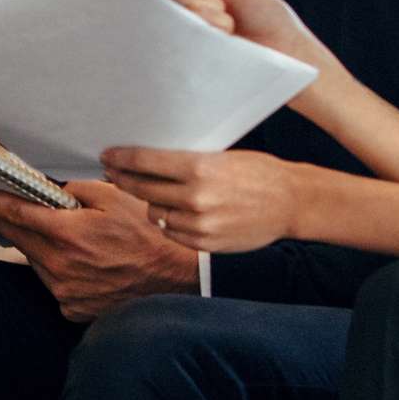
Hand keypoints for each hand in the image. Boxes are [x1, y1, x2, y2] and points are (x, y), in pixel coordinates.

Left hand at [0, 179, 197, 320]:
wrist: (176, 280)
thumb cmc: (150, 235)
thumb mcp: (114, 197)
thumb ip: (75, 188)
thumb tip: (48, 186)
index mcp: (67, 232)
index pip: (12, 210)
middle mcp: (59, 265)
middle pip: (17, 236)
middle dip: (3, 219)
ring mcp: (64, 290)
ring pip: (35, 260)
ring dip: (39, 245)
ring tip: (67, 236)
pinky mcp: (72, 308)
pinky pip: (53, 282)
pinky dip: (59, 269)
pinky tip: (83, 263)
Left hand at [98, 146, 307, 255]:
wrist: (290, 202)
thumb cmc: (258, 172)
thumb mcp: (220, 156)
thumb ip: (185, 161)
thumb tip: (146, 160)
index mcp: (199, 168)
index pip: (145, 161)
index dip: (121, 158)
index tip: (108, 156)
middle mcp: (195, 197)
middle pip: (142, 188)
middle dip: (124, 179)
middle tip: (113, 173)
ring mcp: (199, 224)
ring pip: (154, 213)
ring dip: (152, 203)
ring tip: (158, 194)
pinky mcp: (205, 243)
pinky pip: (171, 232)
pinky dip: (169, 222)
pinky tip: (177, 212)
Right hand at [158, 0, 338, 88]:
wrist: (288, 51)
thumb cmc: (269, 20)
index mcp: (202, 7)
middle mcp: (193, 26)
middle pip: (171, 0)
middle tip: (224, 12)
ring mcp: (194, 46)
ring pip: (178, 17)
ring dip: (207, 15)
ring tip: (230, 29)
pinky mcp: (196, 64)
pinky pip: (182, 39)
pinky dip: (207, 28)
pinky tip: (225, 37)